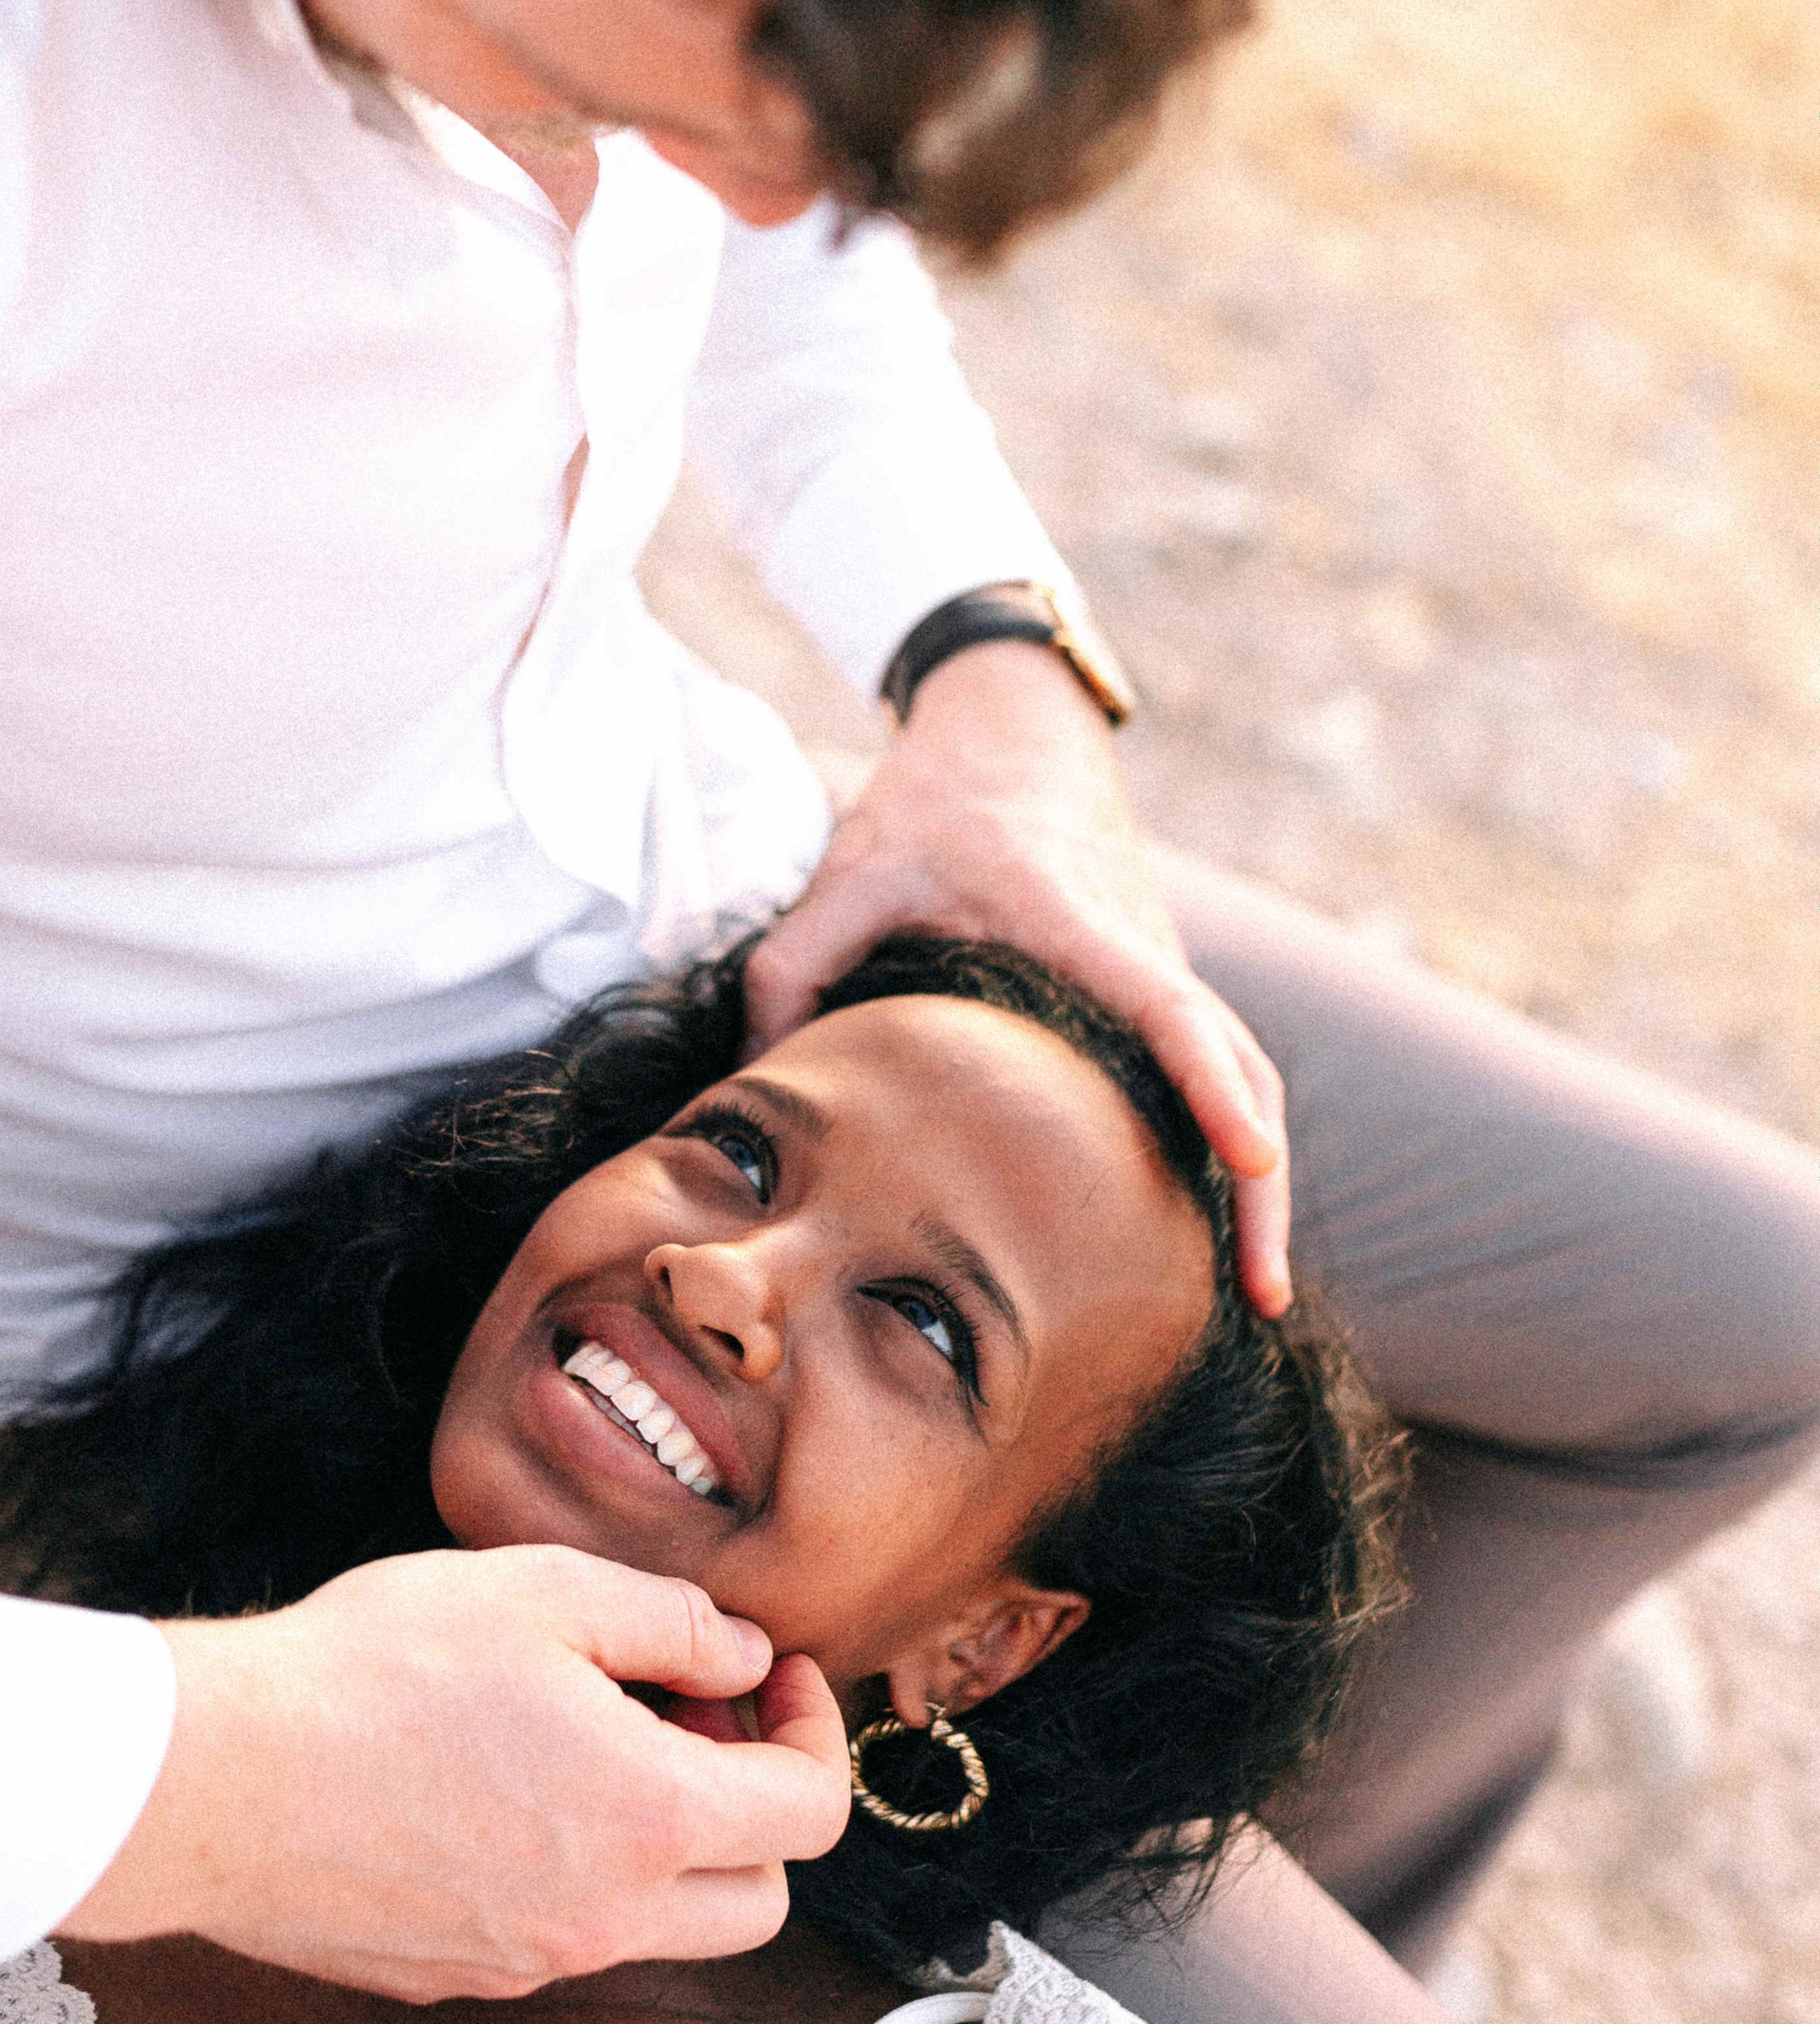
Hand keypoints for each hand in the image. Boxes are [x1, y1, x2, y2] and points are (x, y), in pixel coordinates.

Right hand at [57, 1544, 849, 1998]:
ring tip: (593, 1744)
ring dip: (669, 1848)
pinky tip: (505, 1791)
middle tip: (694, 1716)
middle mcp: (605, 1920)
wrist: (214, 1778)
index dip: (815, 1730)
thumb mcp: (541, 1592)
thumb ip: (670, 1623)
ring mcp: (527, 1965)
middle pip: (760, 1899)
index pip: (808, 1813)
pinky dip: (579, 1878)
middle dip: (760, 1807)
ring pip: (663, 1931)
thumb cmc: (371, 1670)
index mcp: (648, 1820)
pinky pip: (564, 1942)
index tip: (771, 1673)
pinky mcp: (454, 1979)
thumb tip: (741, 1656)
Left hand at [746, 629, 1291, 1312]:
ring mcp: (1160, 966)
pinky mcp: (1153, 980)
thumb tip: (761, 1086)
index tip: (1257, 1158)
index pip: (1172, 1009)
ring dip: (1258, 1175)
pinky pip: (1208, 1065)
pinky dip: (1225, 1138)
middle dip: (1264, 1182)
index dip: (1216, 1087)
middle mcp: (1144, 948)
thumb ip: (791, 969)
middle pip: (1243, 1066)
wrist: (1011, 725)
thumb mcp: (848, 866)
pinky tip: (1202, 1225)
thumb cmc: (933, 797)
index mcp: (1081, 926)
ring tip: (1252, 1291)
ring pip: (1241, 1070)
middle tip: (1263, 1298)